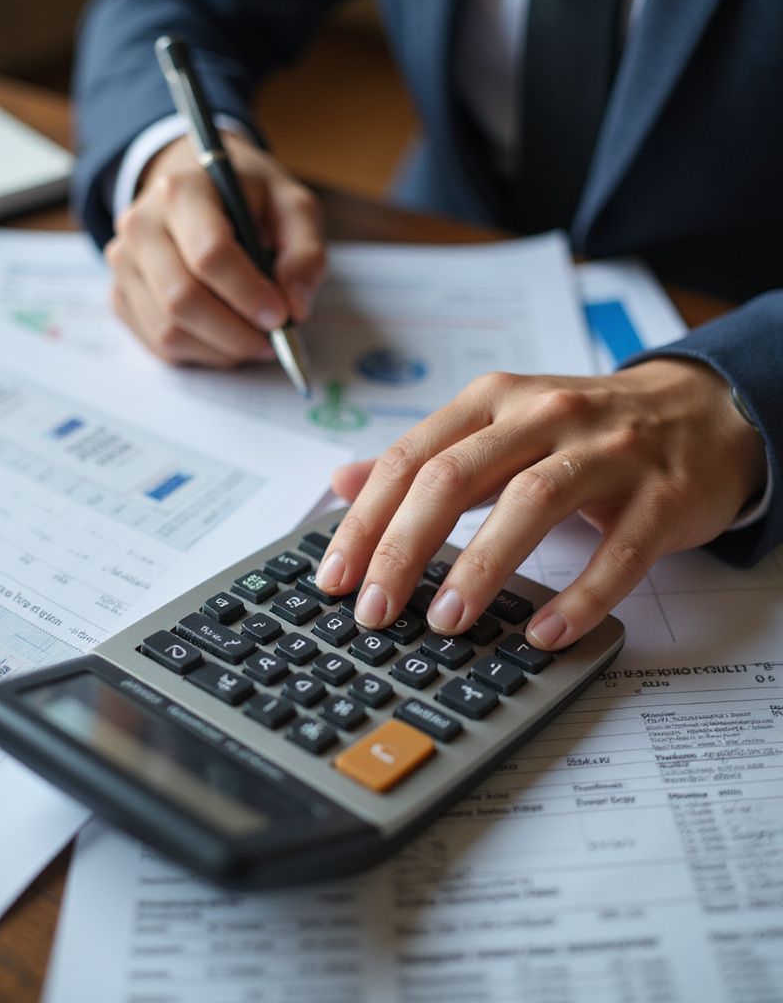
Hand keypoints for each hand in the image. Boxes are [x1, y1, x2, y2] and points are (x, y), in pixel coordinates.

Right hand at [105, 132, 325, 366]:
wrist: (200, 188)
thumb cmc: (250, 200)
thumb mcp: (293, 207)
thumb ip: (304, 253)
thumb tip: (294, 307)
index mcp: (183, 190)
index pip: (210, 255)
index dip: (249, 295)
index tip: (281, 316)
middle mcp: (141, 225)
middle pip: (182, 299)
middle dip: (235, 333)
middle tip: (272, 341)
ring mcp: (124, 263)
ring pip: (169, 330)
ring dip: (220, 349)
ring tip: (253, 340)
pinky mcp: (121, 295)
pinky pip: (158, 344)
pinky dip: (200, 353)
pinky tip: (225, 338)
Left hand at [315, 360, 766, 649]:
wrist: (700, 410)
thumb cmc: (579, 428)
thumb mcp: (494, 425)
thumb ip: (421, 457)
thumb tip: (341, 482)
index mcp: (492, 401)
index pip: (410, 459)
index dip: (366, 522)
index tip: (335, 578)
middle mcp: (543, 415)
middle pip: (454, 478)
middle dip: (403, 550)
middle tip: (374, 612)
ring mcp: (607, 452)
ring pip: (530, 504)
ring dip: (480, 568)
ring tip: (444, 623)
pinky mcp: (662, 496)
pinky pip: (617, 553)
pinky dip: (578, 597)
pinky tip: (542, 634)